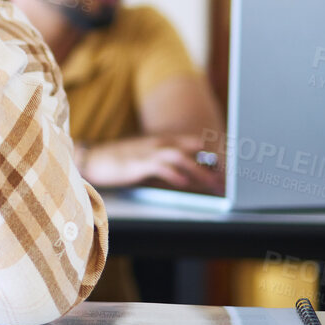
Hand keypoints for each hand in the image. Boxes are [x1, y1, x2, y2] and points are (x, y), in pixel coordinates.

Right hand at [81, 134, 225, 194]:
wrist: (93, 158)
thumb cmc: (122, 162)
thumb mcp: (149, 160)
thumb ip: (169, 165)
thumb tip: (192, 178)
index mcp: (164, 141)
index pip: (196, 143)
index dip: (214, 154)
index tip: (230, 167)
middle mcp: (159, 143)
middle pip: (194, 148)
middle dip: (213, 163)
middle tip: (228, 178)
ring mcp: (149, 152)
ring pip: (181, 157)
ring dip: (199, 170)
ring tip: (213, 183)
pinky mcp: (138, 163)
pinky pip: (160, 167)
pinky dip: (174, 175)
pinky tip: (184, 183)